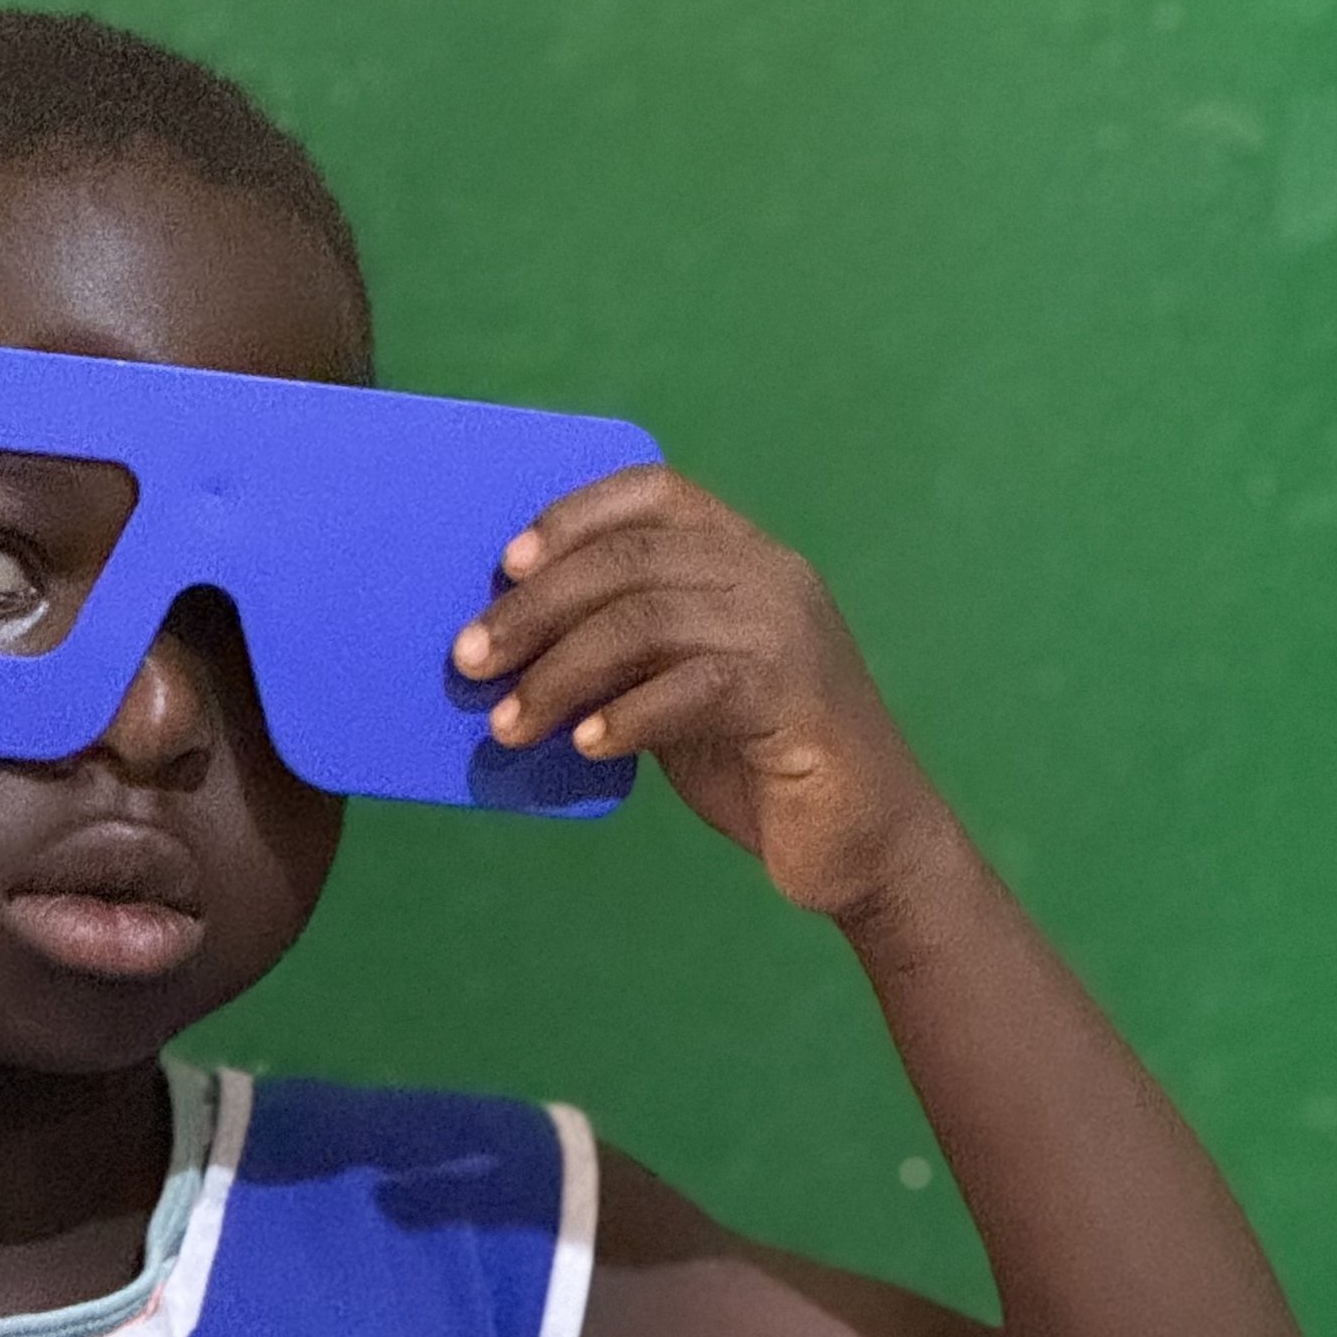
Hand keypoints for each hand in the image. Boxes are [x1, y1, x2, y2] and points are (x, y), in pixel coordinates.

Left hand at [452, 465, 946, 920]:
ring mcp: (789, 632)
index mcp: (745, 557)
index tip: (505, 564)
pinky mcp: (797, 697)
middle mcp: (772, 576)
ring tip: (508, 724)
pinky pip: (694, 686)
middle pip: (632, 560)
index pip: (655, 493)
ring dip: (561, 672)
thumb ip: (623, 656)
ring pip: (649, 619)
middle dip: (536, 608)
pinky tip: (584, 745)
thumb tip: (513, 648)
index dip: (573, 517)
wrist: (867, 844)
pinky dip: (627, 715)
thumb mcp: (676, 693)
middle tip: (469, 661)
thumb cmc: (758, 766)